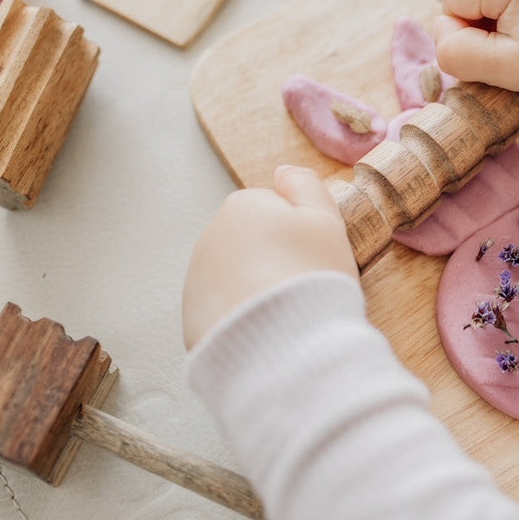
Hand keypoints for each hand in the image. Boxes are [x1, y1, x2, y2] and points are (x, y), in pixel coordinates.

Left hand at [182, 165, 358, 349]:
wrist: (281, 347)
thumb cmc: (310, 278)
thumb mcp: (326, 220)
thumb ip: (306, 186)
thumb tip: (283, 171)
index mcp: (242, 206)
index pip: (276, 211)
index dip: (301, 234)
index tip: (314, 257)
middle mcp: (211, 237)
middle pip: (253, 243)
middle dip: (275, 260)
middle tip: (303, 286)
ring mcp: (197, 280)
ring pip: (237, 278)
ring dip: (258, 290)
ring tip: (285, 313)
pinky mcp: (192, 320)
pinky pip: (225, 312)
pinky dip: (243, 319)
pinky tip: (267, 333)